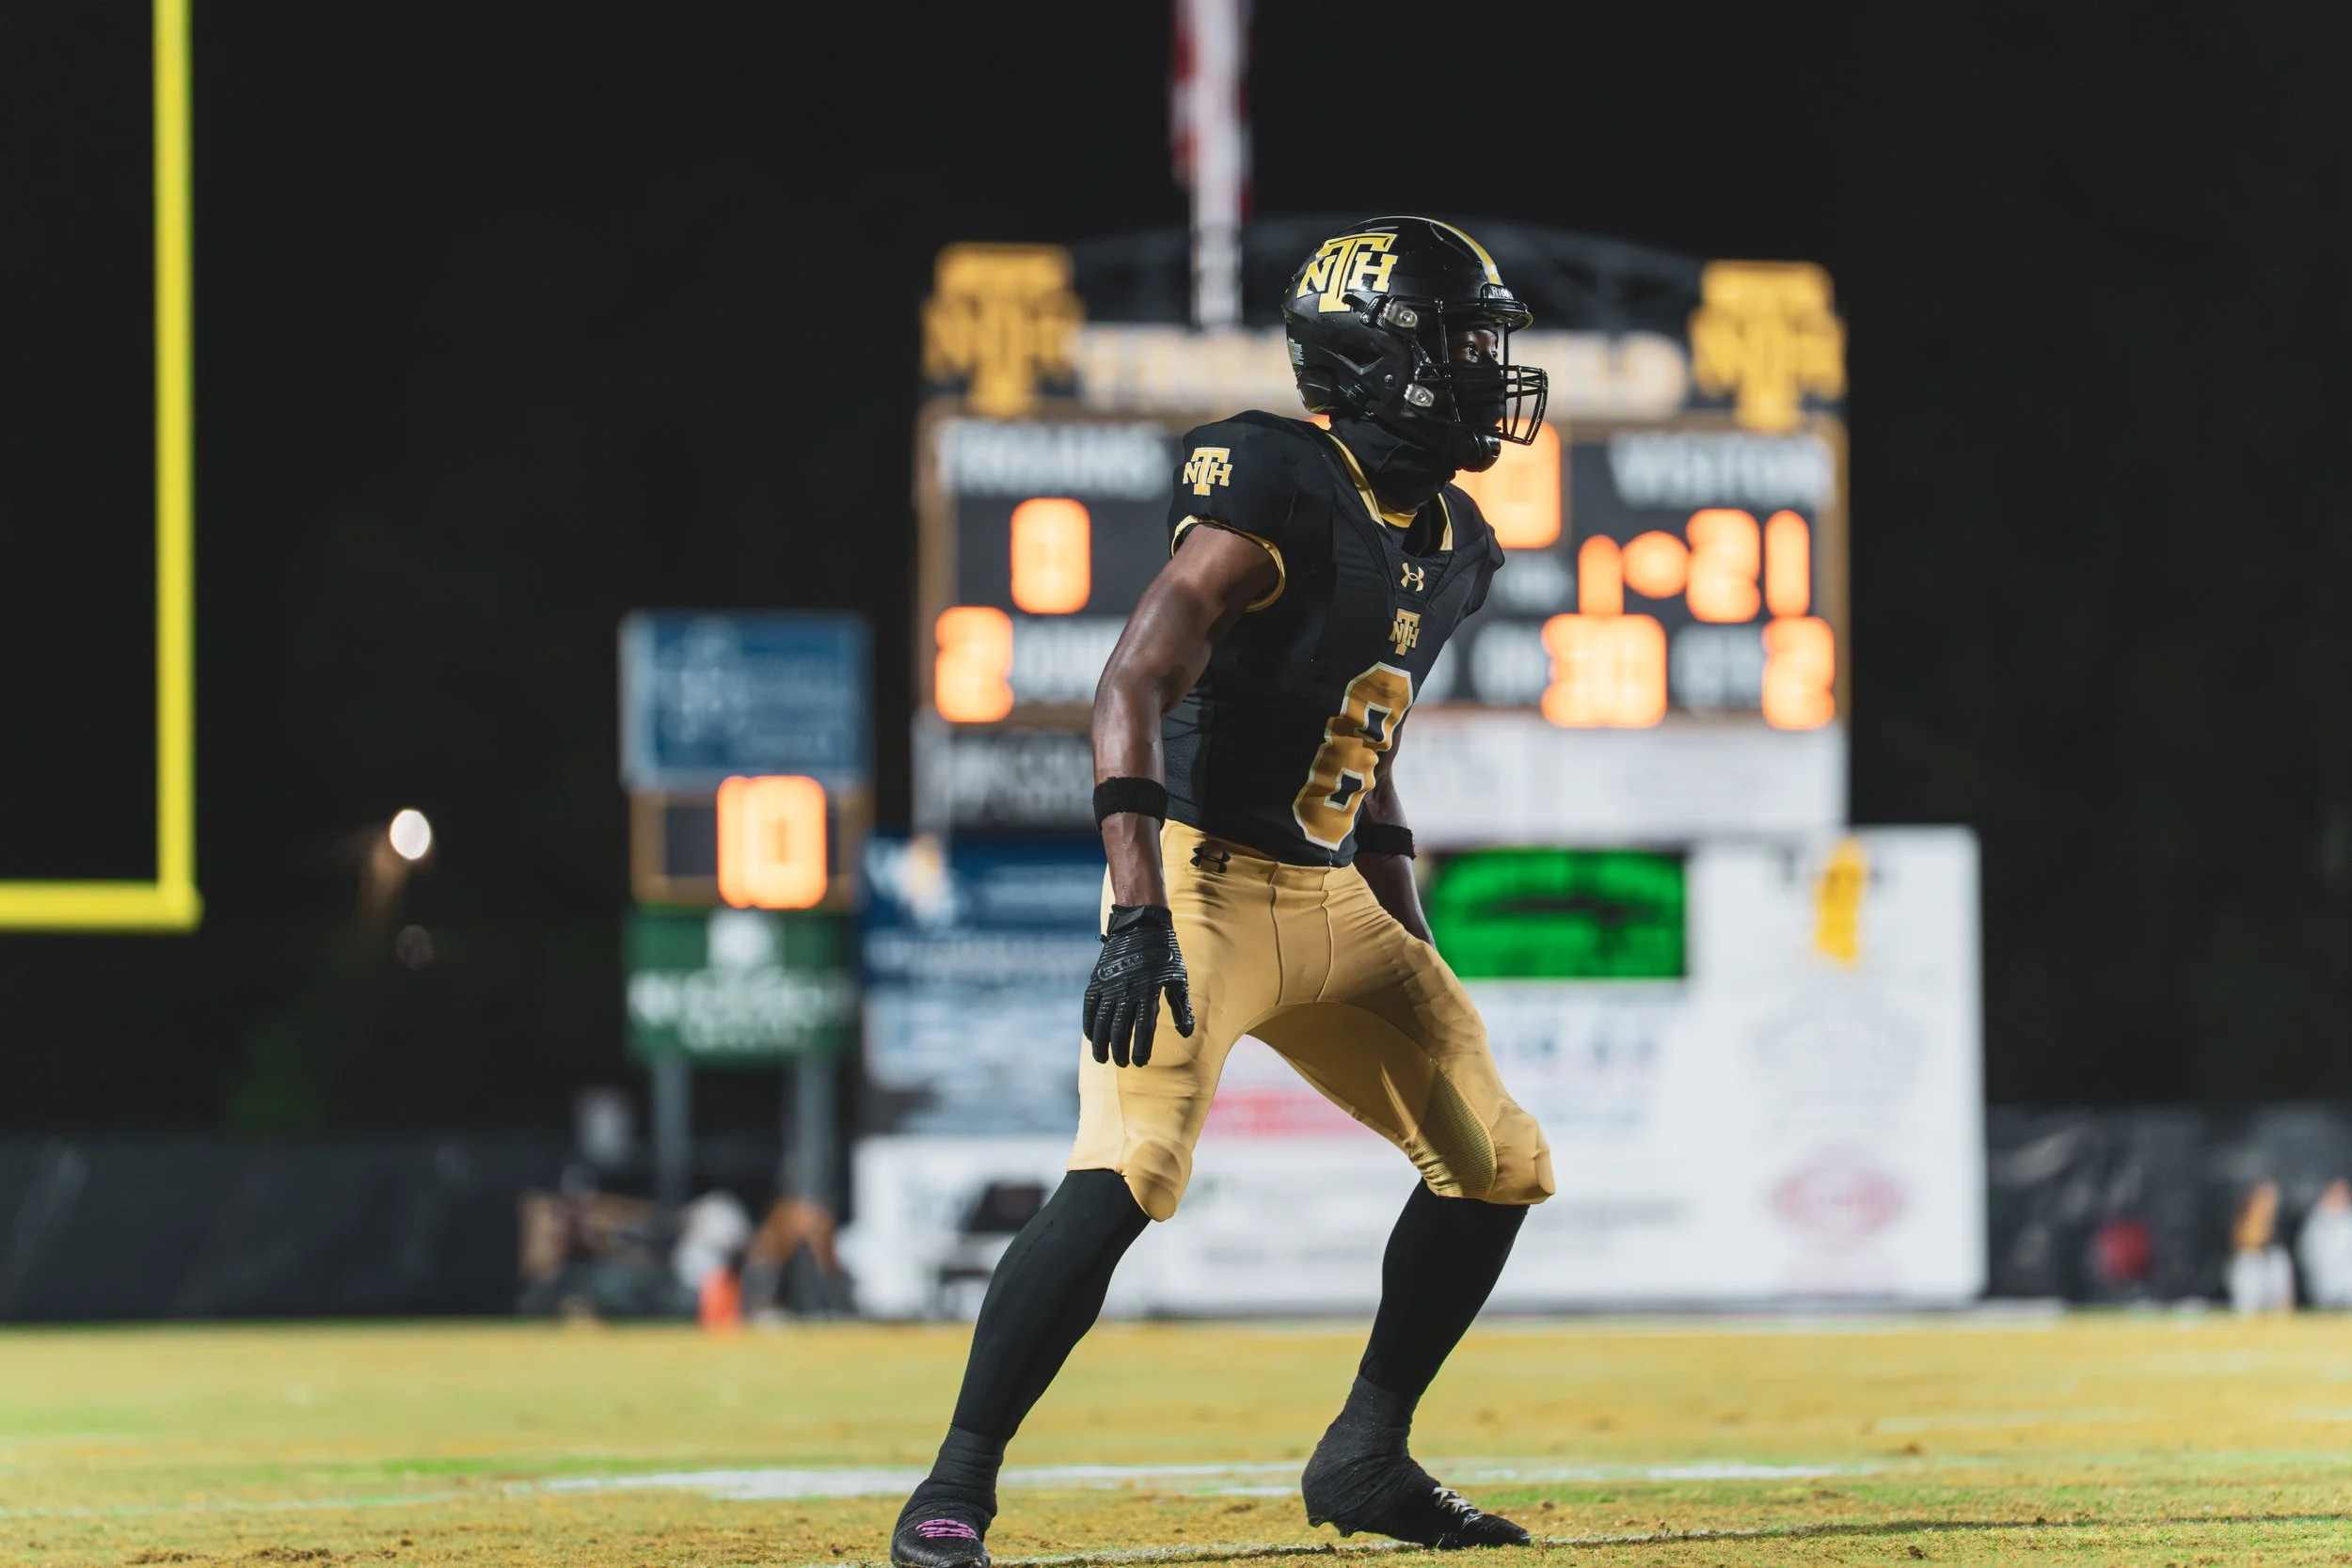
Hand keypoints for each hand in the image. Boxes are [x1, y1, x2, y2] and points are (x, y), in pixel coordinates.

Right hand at [1082, 905, 1194, 1067]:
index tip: (1140, 1062)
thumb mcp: (1178, 978)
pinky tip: (1090, 1036)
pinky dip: (1088, 1023)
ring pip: (1101, 1021)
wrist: (1141, 924)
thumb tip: (1186, 1034)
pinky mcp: (1098, 978)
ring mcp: (1110, 984)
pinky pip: (1089, 1006)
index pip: (1143, 1029)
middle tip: (1121, 1064)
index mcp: (1148, 992)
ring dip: (1100, 1043)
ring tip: (1101, 1058)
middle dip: (1119, 1050)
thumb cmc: (1165, 954)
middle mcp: (1127, 990)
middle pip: (1120, 1029)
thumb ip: (1182, 1007)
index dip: (1141, 1048)